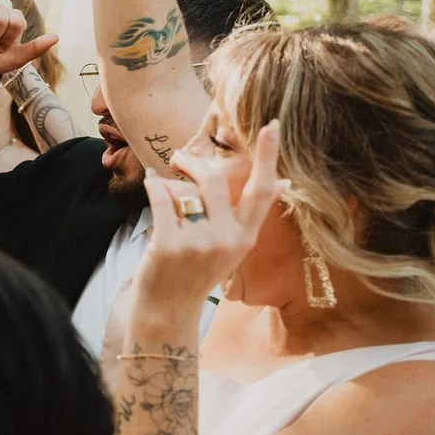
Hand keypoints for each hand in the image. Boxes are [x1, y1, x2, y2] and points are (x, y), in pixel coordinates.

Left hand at [134, 123, 282, 313]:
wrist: (168, 309)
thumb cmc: (197, 272)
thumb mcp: (233, 247)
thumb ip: (251, 216)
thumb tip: (284, 182)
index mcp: (246, 237)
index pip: (263, 191)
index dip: (268, 156)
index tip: (272, 125)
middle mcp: (227, 239)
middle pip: (214, 180)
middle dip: (192, 162)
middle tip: (179, 159)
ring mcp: (199, 243)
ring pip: (183, 190)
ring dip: (169, 183)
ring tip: (163, 190)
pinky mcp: (170, 245)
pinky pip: (161, 197)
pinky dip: (152, 185)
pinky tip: (150, 181)